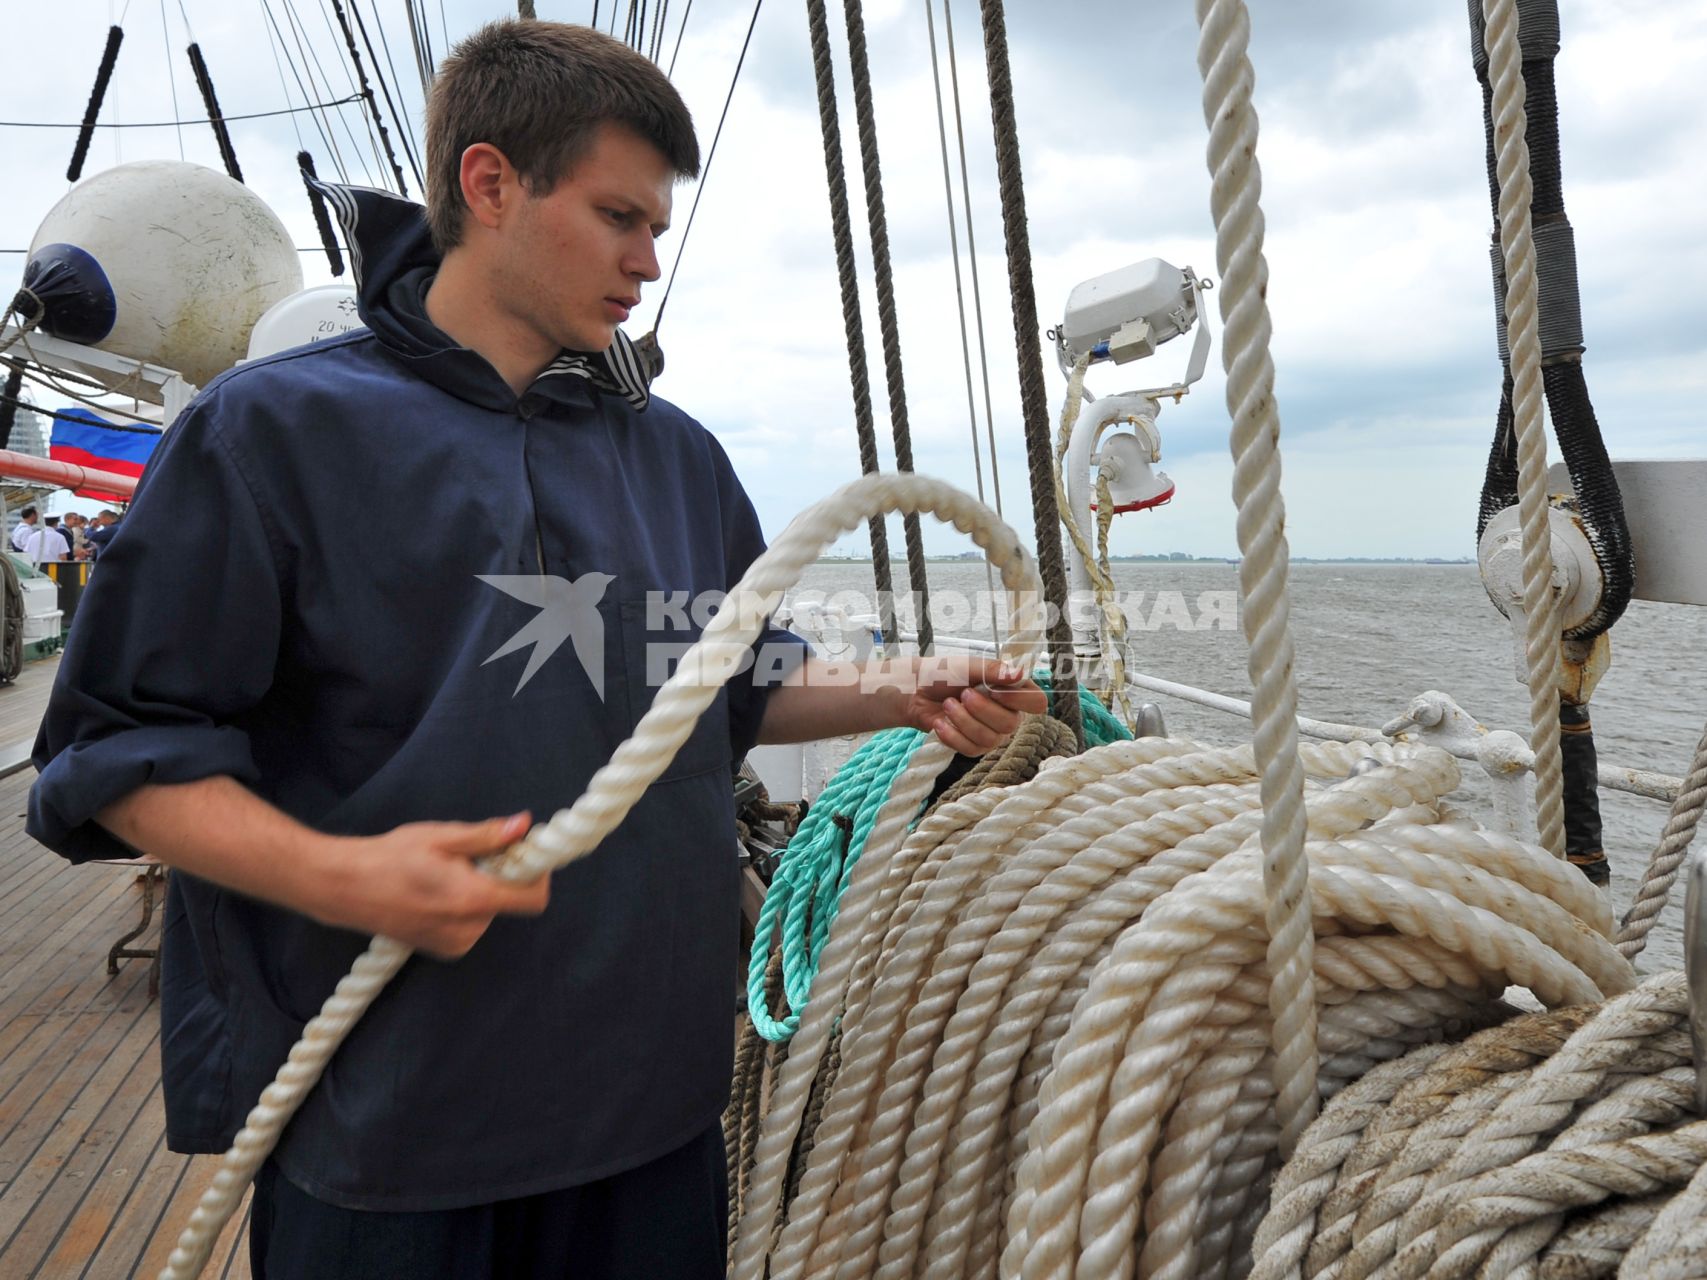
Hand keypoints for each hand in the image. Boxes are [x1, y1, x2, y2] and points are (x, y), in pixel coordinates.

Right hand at [312, 812, 546, 958]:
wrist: (344, 887)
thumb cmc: (390, 857)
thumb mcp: (441, 837)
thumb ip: (487, 836)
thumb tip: (524, 826)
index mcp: (472, 900)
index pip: (533, 899)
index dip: (537, 874)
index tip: (523, 854)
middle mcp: (468, 929)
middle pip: (510, 901)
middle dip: (501, 877)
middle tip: (470, 857)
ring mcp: (455, 944)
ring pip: (490, 912)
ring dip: (480, 891)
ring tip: (444, 874)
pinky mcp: (444, 950)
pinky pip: (471, 924)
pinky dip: (465, 907)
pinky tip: (435, 892)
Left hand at [901, 657, 1046, 755]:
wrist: (915, 692)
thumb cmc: (944, 673)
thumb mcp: (968, 666)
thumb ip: (993, 670)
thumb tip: (1019, 674)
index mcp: (1012, 690)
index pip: (1036, 702)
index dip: (1018, 700)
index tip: (994, 690)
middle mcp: (1007, 714)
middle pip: (1010, 724)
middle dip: (981, 709)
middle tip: (963, 694)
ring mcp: (992, 733)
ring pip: (989, 739)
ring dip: (963, 720)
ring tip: (948, 705)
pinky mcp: (973, 747)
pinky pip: (971, 750)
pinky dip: (952, 735)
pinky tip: (940, 722)